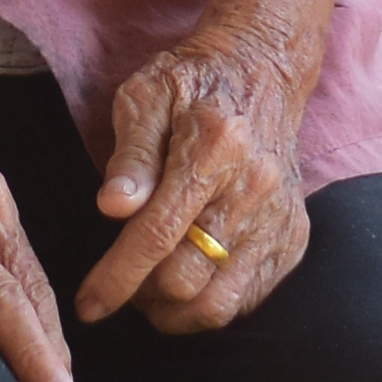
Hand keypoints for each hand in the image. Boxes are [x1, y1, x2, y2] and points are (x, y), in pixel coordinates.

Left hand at [77, 4, 321, 334]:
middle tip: (121, 281)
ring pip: (220, 304)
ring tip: (150, 291)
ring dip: (174, 313)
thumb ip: (131, 154)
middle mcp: (255, 188)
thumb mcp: (146, 95)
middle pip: (187, 280)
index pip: (157, 234)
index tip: (87, 306)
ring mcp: (279, 217)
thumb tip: (112, 207)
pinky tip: (189, 279)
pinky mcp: (294, 237)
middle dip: (141, 296)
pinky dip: (211, 304)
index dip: (117, 278)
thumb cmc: (193, 81)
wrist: (263, 68)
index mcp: (214, 146)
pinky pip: (248, 298)